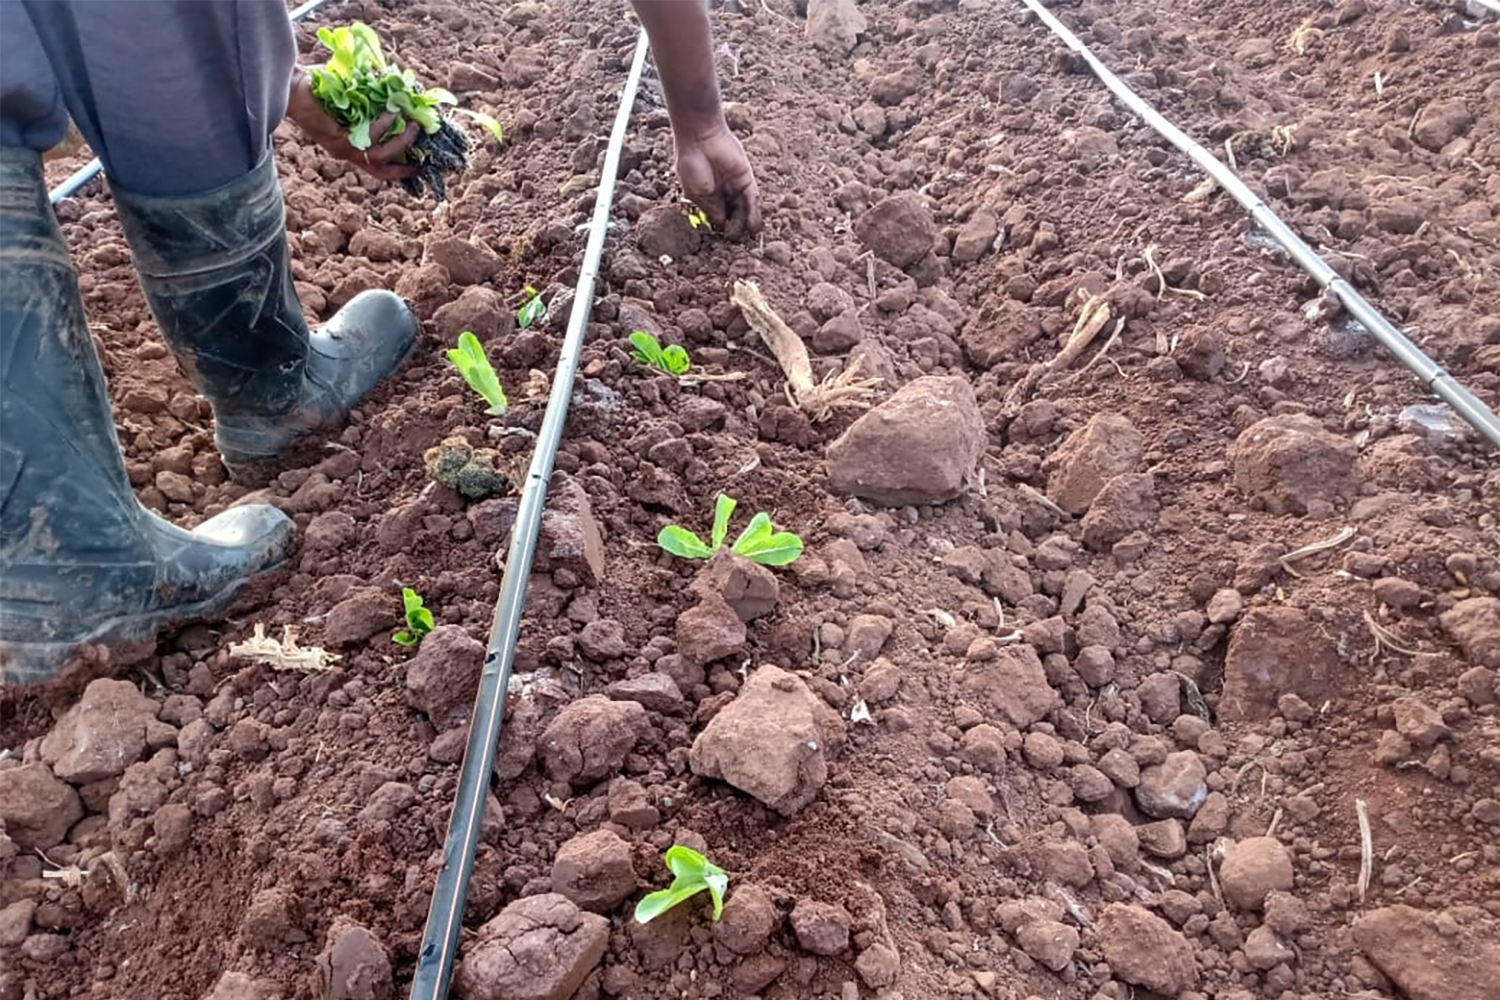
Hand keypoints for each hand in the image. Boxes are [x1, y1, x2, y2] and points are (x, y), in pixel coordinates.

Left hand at [285, 68, 418, 181]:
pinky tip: (390, 111)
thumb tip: (400, 96)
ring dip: (400, 143)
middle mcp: (344, 151)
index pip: (376, 167)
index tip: (418, 167)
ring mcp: (341, 147)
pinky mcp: (338, 139)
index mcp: (347, 145)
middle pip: (380, 171)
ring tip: (412, 124)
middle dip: (403, 170)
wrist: (290, 85)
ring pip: (379, 156)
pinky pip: (369, 138)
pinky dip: (384, 125)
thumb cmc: (317, 87)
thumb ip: (370, 103)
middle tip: (421, 162)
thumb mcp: (351, 99)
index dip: (398, 170)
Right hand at [674, 121, 761, 238]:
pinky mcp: (747, 179)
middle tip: (735, 240)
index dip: (720, 228)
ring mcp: (735, 186)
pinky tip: (753, 226)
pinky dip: (754, 213)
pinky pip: (752, 199)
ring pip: (744, 209)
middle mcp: (723, 192)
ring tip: (747, 237)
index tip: (721, 239)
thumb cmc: (692, 164)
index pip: (717, 217)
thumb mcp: (697, 193)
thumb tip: (721, 225)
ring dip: (746, 224)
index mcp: (707, 196)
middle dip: (734, 228)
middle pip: (732, 215)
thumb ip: (710, 210)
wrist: (700, 138)